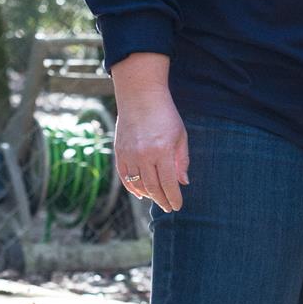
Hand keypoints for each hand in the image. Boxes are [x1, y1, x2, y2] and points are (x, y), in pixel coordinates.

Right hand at [110, 54, 188, 212]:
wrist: (140, 95)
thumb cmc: (165, 114)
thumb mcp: (180, 135)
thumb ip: (182, 160)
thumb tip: (183, 183)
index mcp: (162, 151)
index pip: (169, 183)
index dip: (174, 198)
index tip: (177, 206)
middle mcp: (144, 155)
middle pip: (153, 187)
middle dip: (162, 200)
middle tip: (168, 208)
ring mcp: (129, 154)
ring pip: (138, 184)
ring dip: (148, 195)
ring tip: (157, 199)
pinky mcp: (119, 151)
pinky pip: (124, 176)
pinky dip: (131, 187)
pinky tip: (140, 193)